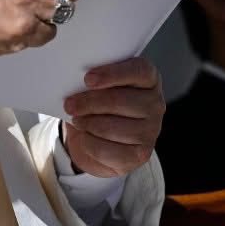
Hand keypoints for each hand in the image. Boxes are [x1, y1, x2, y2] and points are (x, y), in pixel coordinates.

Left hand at [62, 57, 163, 177]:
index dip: (113, 74)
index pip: (139, 70)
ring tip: (77, 120)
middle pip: (121, 100)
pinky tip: (85, 136)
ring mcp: (151, 131)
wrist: (99, 139)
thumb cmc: (100, 105)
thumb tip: (72, 81)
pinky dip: (89, 143)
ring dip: (87, 123)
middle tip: (69, 104)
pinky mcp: (141, 155)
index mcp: (148, 79)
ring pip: (112, 127)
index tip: (88, 79)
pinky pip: (107, 150)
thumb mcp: (97, 87)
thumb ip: (92, 80)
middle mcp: (155, 104)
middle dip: (90, 102)